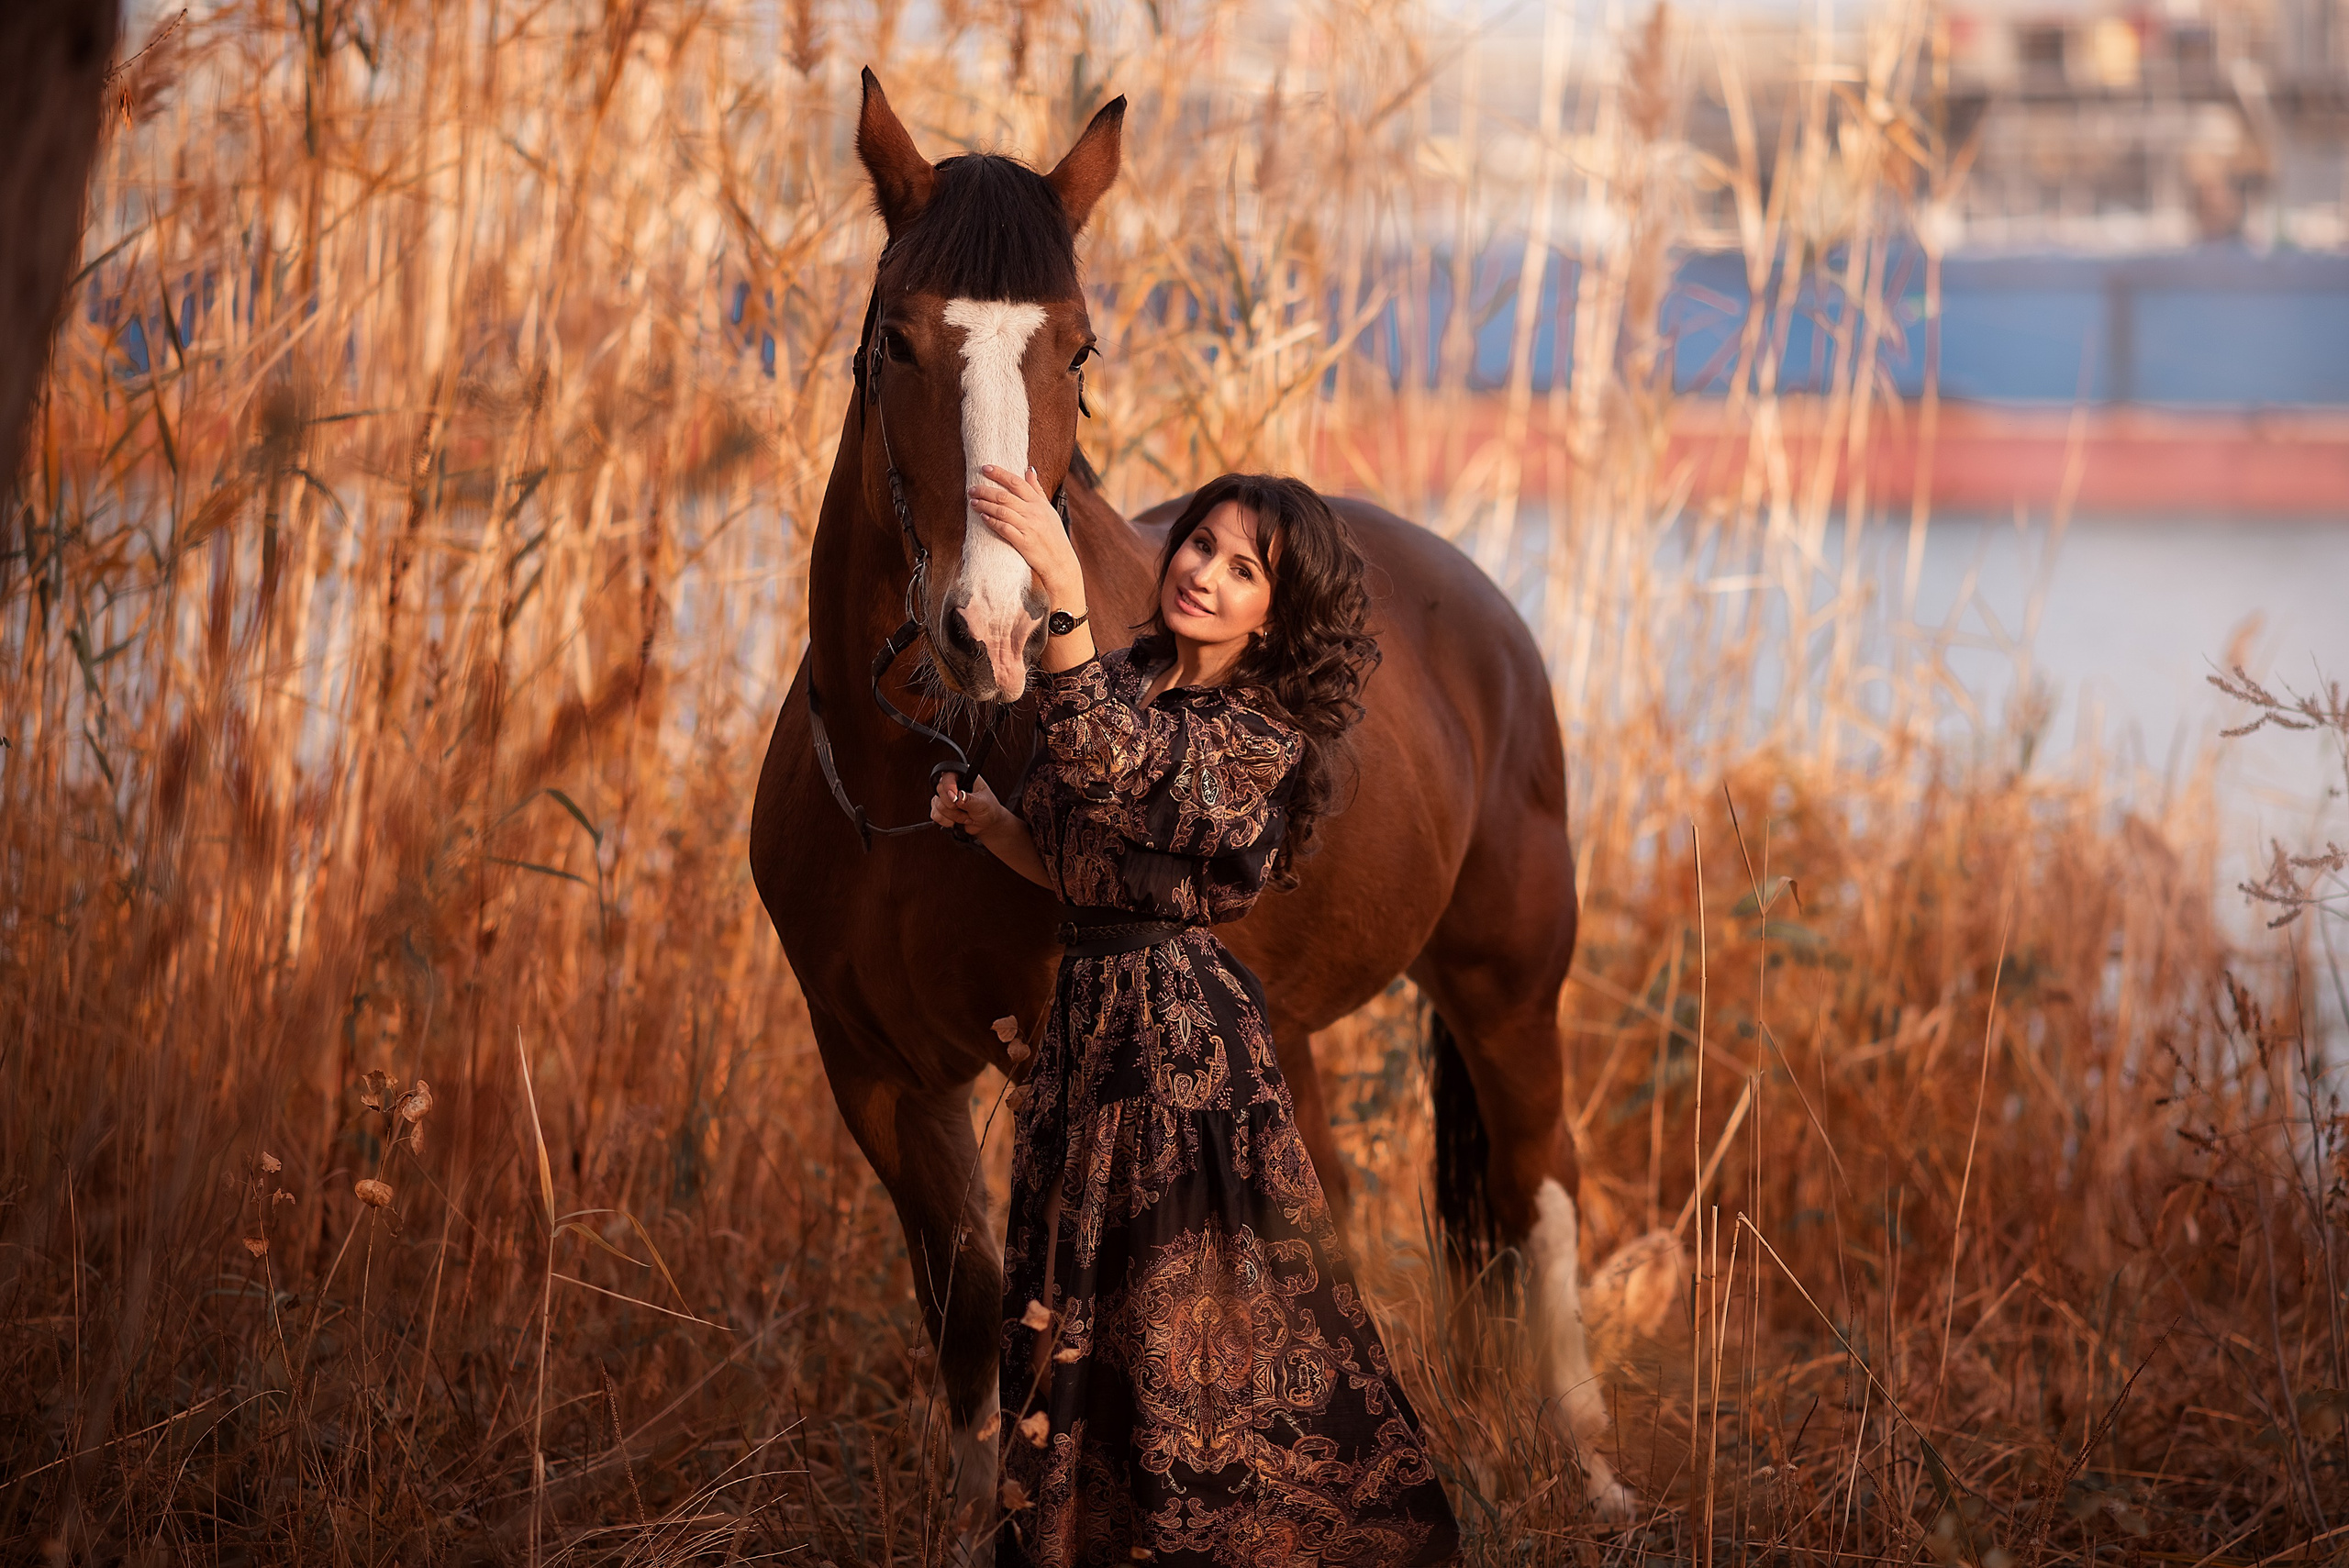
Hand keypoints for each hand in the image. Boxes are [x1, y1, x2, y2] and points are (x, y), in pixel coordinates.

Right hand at [931, 771, 1012, 836]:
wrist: (987, 824)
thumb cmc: (988, 809)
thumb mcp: (982, 803)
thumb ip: (969, 799)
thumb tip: (958, 797)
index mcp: (964, 776)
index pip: (949, 775)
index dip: (949, 787)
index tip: (955, 799)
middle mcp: (953, 784)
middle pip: (939, 790)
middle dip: (952, 805)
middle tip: (966, 810)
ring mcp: (945, 797)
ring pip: (937, 804)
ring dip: (952, 816)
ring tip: (966, 817)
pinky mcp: (941, 809)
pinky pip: (935, 814)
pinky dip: (946, 821)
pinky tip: (956, 821)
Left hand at [969, 464, 1083, 610]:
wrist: (1060, 561)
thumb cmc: (1054, 535)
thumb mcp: (1048, 509)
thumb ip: (1037, 489)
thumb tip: (1029, 469)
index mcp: (1038, 503)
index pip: (1016, 482)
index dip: (999, 473)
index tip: (985, 468)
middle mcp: (1033, 512)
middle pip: (1005, 496)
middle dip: (985, 490)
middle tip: (972, 489)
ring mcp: (1028, 527)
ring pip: (1002, 510)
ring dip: (985, 505)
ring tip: (973, 502)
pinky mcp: (1023, 542)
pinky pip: (1004, 528)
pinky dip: (992, 522)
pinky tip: (983, 518)